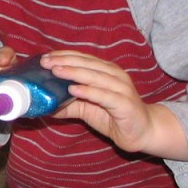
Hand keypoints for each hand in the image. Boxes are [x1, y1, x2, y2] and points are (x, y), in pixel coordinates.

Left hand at [43, 50, 187, 159]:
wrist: (143, 131)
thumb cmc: (115, 116)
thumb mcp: (87, 109)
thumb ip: (68, 105)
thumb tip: (44, 105)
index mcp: (106, 71)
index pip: (83, 58)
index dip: (64, 56)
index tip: (45, 58)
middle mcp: (114, 75)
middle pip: (87, 64)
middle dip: (65, 62)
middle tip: (46, 63)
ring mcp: (121, 88)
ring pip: (95, 76)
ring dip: (74, 72)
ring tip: (56, 71)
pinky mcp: (125, 104)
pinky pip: (104, 95)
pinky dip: (89, 91)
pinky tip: (74, 89)